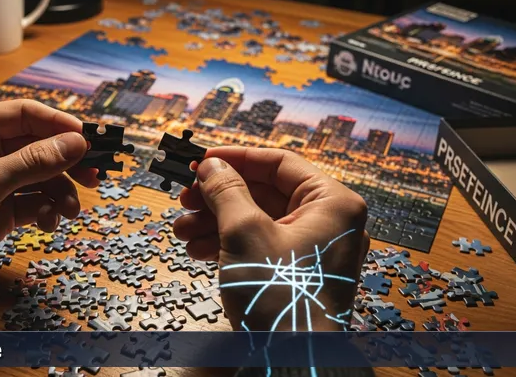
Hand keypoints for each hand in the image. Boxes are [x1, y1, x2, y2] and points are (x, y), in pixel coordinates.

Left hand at [0, 100, 96, 304]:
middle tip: (94, 177)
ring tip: (70, 210)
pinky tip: (49, 223)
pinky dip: (46, 211)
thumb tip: (77, 143)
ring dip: (59, 192)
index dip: (60, 125)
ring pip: (41, 177)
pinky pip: (34, 203)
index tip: (91, 140)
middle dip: (67, 162)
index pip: (25, 115)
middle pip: (38, 146)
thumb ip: (32, 163)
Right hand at [173, 147, 368, 330]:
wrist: (294, 360)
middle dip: (219, 197)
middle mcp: (329, 223)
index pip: (279, 163)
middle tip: (186, 197)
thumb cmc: (282, 297)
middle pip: (265, 192)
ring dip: (216, 222)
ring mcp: (314, 250)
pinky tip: (197, 250)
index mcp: (332, 203)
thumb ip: (225, 192)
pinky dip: (228, 244)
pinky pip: (261, 246)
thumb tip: (211, 165)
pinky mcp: (298, 274)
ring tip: (183, 230)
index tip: (202, 160)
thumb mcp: (244, 234)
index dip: (236, 158)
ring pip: (258, 221)